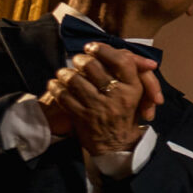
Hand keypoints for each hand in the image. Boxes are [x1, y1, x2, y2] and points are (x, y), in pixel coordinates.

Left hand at [44, 44, 163, 154]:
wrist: (117, 145)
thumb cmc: (125, 114)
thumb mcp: (137, 94)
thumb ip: (132, 72)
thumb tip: (129, 53)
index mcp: (134, 89)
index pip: (122, 61)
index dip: (104, 50)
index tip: (93, 47)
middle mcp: (118, 96)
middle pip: (93, 65)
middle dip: (81, 60)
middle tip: (78, 60)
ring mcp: (99, 107)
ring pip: (74, 79)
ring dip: (65, 73)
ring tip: (65, 74)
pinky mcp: (83, 116)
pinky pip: (63, 95)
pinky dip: (56, 87)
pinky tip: (56, 85)